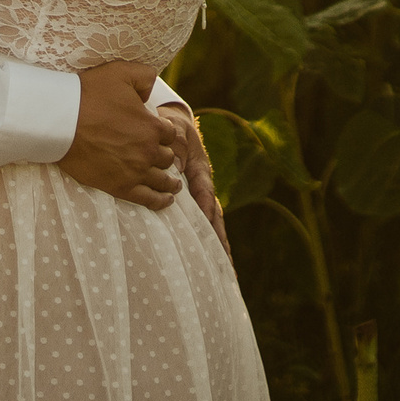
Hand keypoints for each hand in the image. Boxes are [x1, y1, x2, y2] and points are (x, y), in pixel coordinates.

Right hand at [57, 61, 180, 211]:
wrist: (60, 121)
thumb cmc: (88, 94)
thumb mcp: (120, 72)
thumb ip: (144, 75)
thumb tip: (151, 90)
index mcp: (152, 126)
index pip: (171, 134)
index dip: (165, 133)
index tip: (159, 134)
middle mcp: (148, 151)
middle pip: (168, 158)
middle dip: (165, 155)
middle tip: (163, 157)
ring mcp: (135, 171)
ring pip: (162, 180)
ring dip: (170, 182)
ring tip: (174, 185)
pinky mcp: (119, 186)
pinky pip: (148, 199)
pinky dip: (160, 201)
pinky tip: (166, 200)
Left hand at [161, 104, 229, 254]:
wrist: (173, 124)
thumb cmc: (172, 128)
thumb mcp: (174, 130)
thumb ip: (175, 145)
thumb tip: (175, 166)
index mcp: (200, 171)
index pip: (205, 193)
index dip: (206, 209)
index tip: (208, 226)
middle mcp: (204, 187)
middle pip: (214, 218)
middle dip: (220, 243)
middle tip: (227, 268)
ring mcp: (200, 197)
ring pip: (211, 225)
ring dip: (218, 249)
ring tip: (227, 275)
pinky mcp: (193, 203)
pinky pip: (200, 225)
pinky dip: (207, 243)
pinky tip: (213, 264)